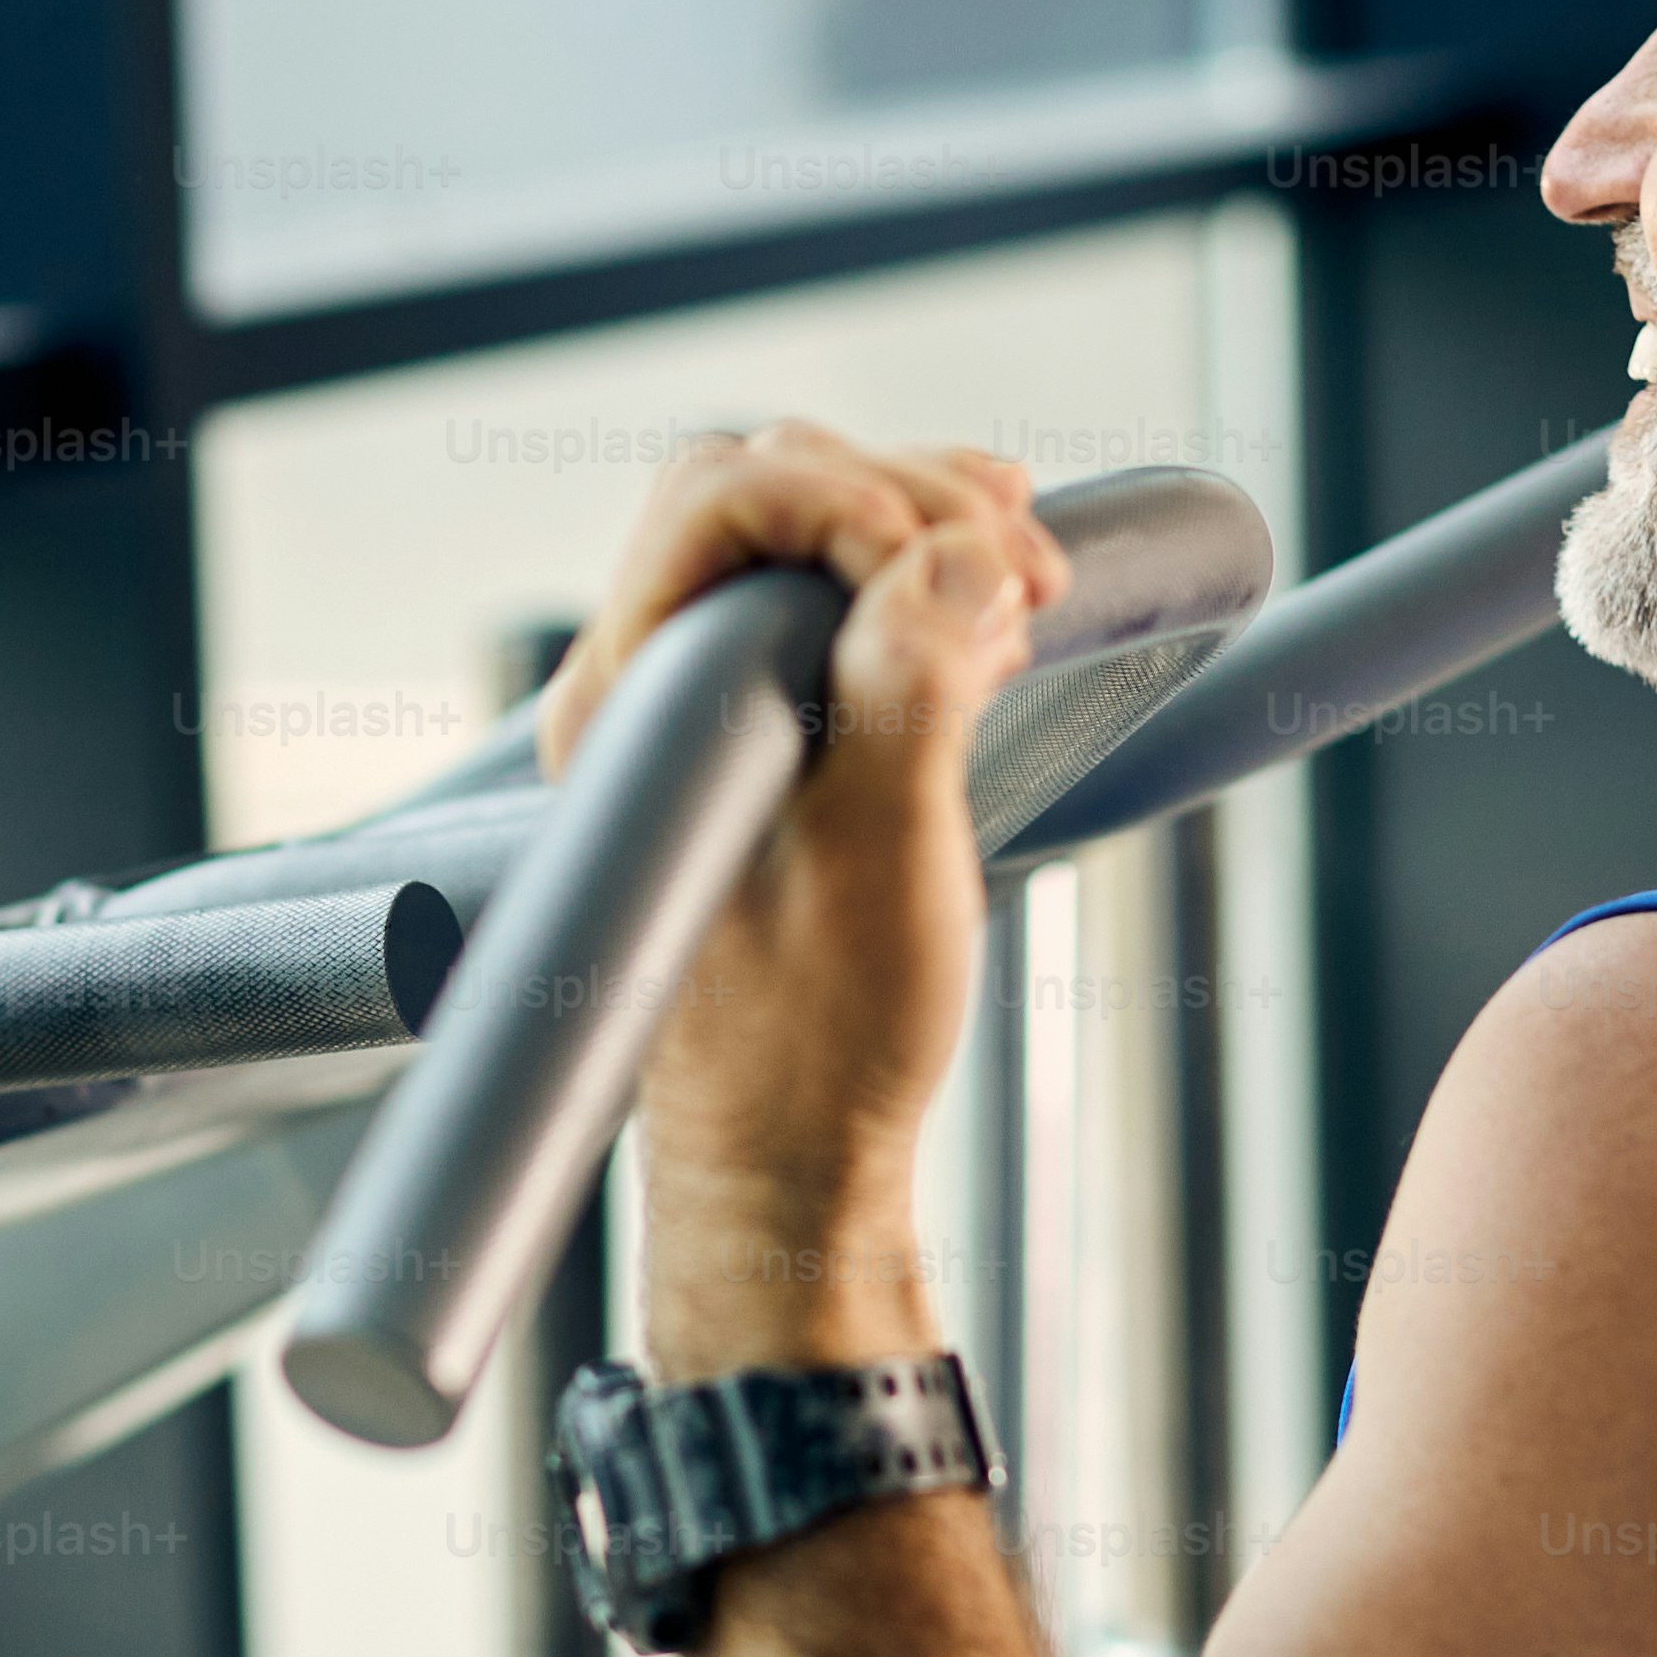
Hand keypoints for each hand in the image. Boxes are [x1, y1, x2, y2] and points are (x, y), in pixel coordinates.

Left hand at [534, 423, 1068, 1372]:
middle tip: (1028, 563)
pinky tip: (997, 624)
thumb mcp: (882, 857)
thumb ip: (909, 689)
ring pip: (802, 542)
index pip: (723, 495)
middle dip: (903, 494)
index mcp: (628, 700)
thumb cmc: (818, 1039)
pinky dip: (917, 592)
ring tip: (1028, 582)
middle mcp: (643, 688)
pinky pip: (828, 613)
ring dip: (922, 533)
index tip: (978, 565)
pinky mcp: (761, 743)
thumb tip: (962, 555)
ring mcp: (700, 714)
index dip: (860, 493)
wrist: (797, 1166)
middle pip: (762, 490)